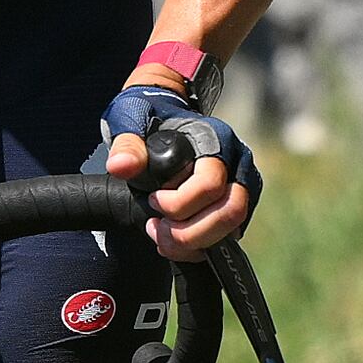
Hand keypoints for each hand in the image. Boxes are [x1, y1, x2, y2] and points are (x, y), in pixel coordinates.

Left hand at [101, 77, 257, 259]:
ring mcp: (241, 184)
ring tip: (162, 237)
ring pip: (232, 229)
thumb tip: (121, 166)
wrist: (161, 116)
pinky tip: (174, 241)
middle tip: (156, 228)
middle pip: (230, 212)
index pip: (209, 185)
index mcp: (216, 140)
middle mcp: (237, 162)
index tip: (152, 200)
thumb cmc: (148, 117)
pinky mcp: (236, 203)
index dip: (177, 203)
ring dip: (194, 243)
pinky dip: (200, 247)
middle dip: (189, 232)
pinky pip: (228, 235)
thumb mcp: (130, 122)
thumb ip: (127, 145)